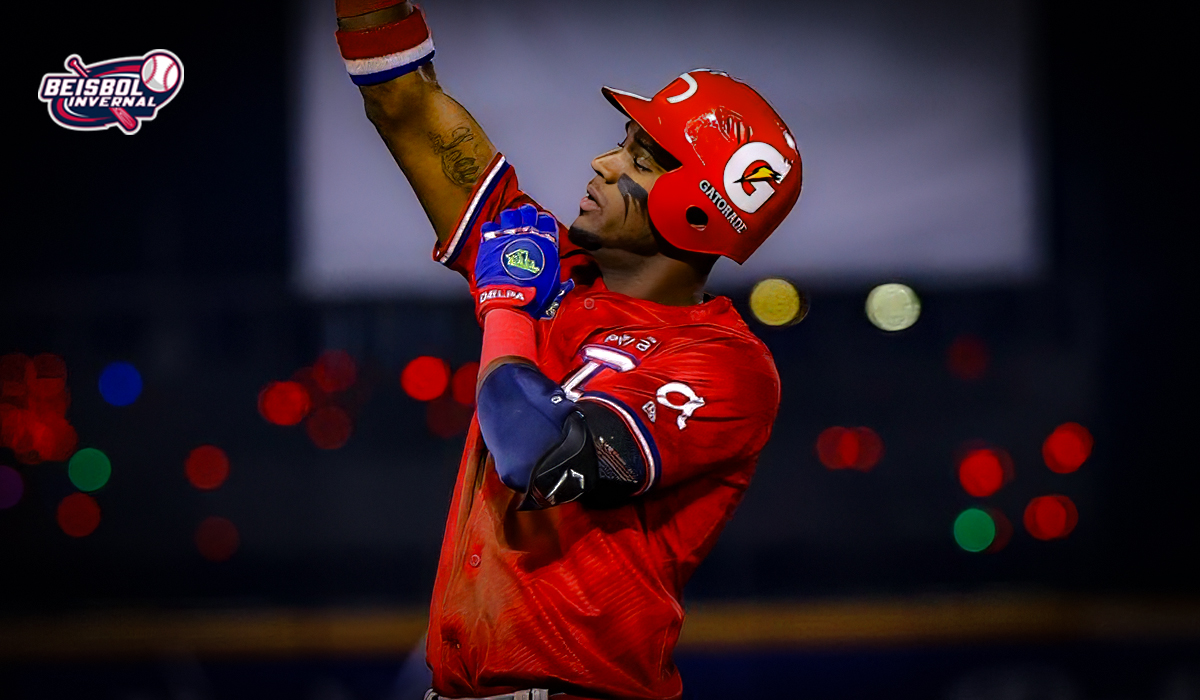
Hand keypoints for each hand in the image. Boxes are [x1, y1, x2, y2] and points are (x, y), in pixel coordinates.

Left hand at [474, 204, 562, 322]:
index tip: (540, 224)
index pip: (547, 220)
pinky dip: (490, 229)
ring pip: (508, 214)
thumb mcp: (554, 287)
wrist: (511, 301)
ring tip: (508, 223)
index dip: (543, 221)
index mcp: (546, 242)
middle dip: (527, 214)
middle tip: (524, 219)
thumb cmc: (534, 296)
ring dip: (509, 218)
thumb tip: (569, 284)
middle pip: (528, 211)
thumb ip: (561, 280)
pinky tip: (491, 234)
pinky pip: (489, 226)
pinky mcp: (490, 242)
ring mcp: (507, 235)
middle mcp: (528, 234)